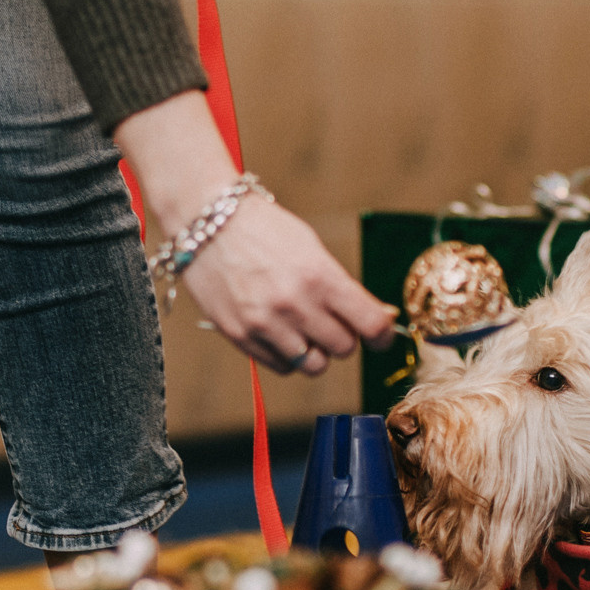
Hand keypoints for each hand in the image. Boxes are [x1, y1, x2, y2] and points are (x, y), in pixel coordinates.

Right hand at [114, 92, 396, 375]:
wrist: (206, 222)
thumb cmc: (263, 229)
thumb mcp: (311, 248)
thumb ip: (342, 287)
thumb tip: (378, 318)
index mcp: (319, 276)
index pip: (371, 324)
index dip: (383, 334)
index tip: (382, 334)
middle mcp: (295, 304)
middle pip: (344, 348)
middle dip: (345, 337)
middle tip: (334, 322)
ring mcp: (266, 324)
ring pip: (314, 365)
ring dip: (317, 352)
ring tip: (305, 330)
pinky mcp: (241, 336)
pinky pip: (282, 367)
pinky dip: (289, 356)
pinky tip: (281, 333)